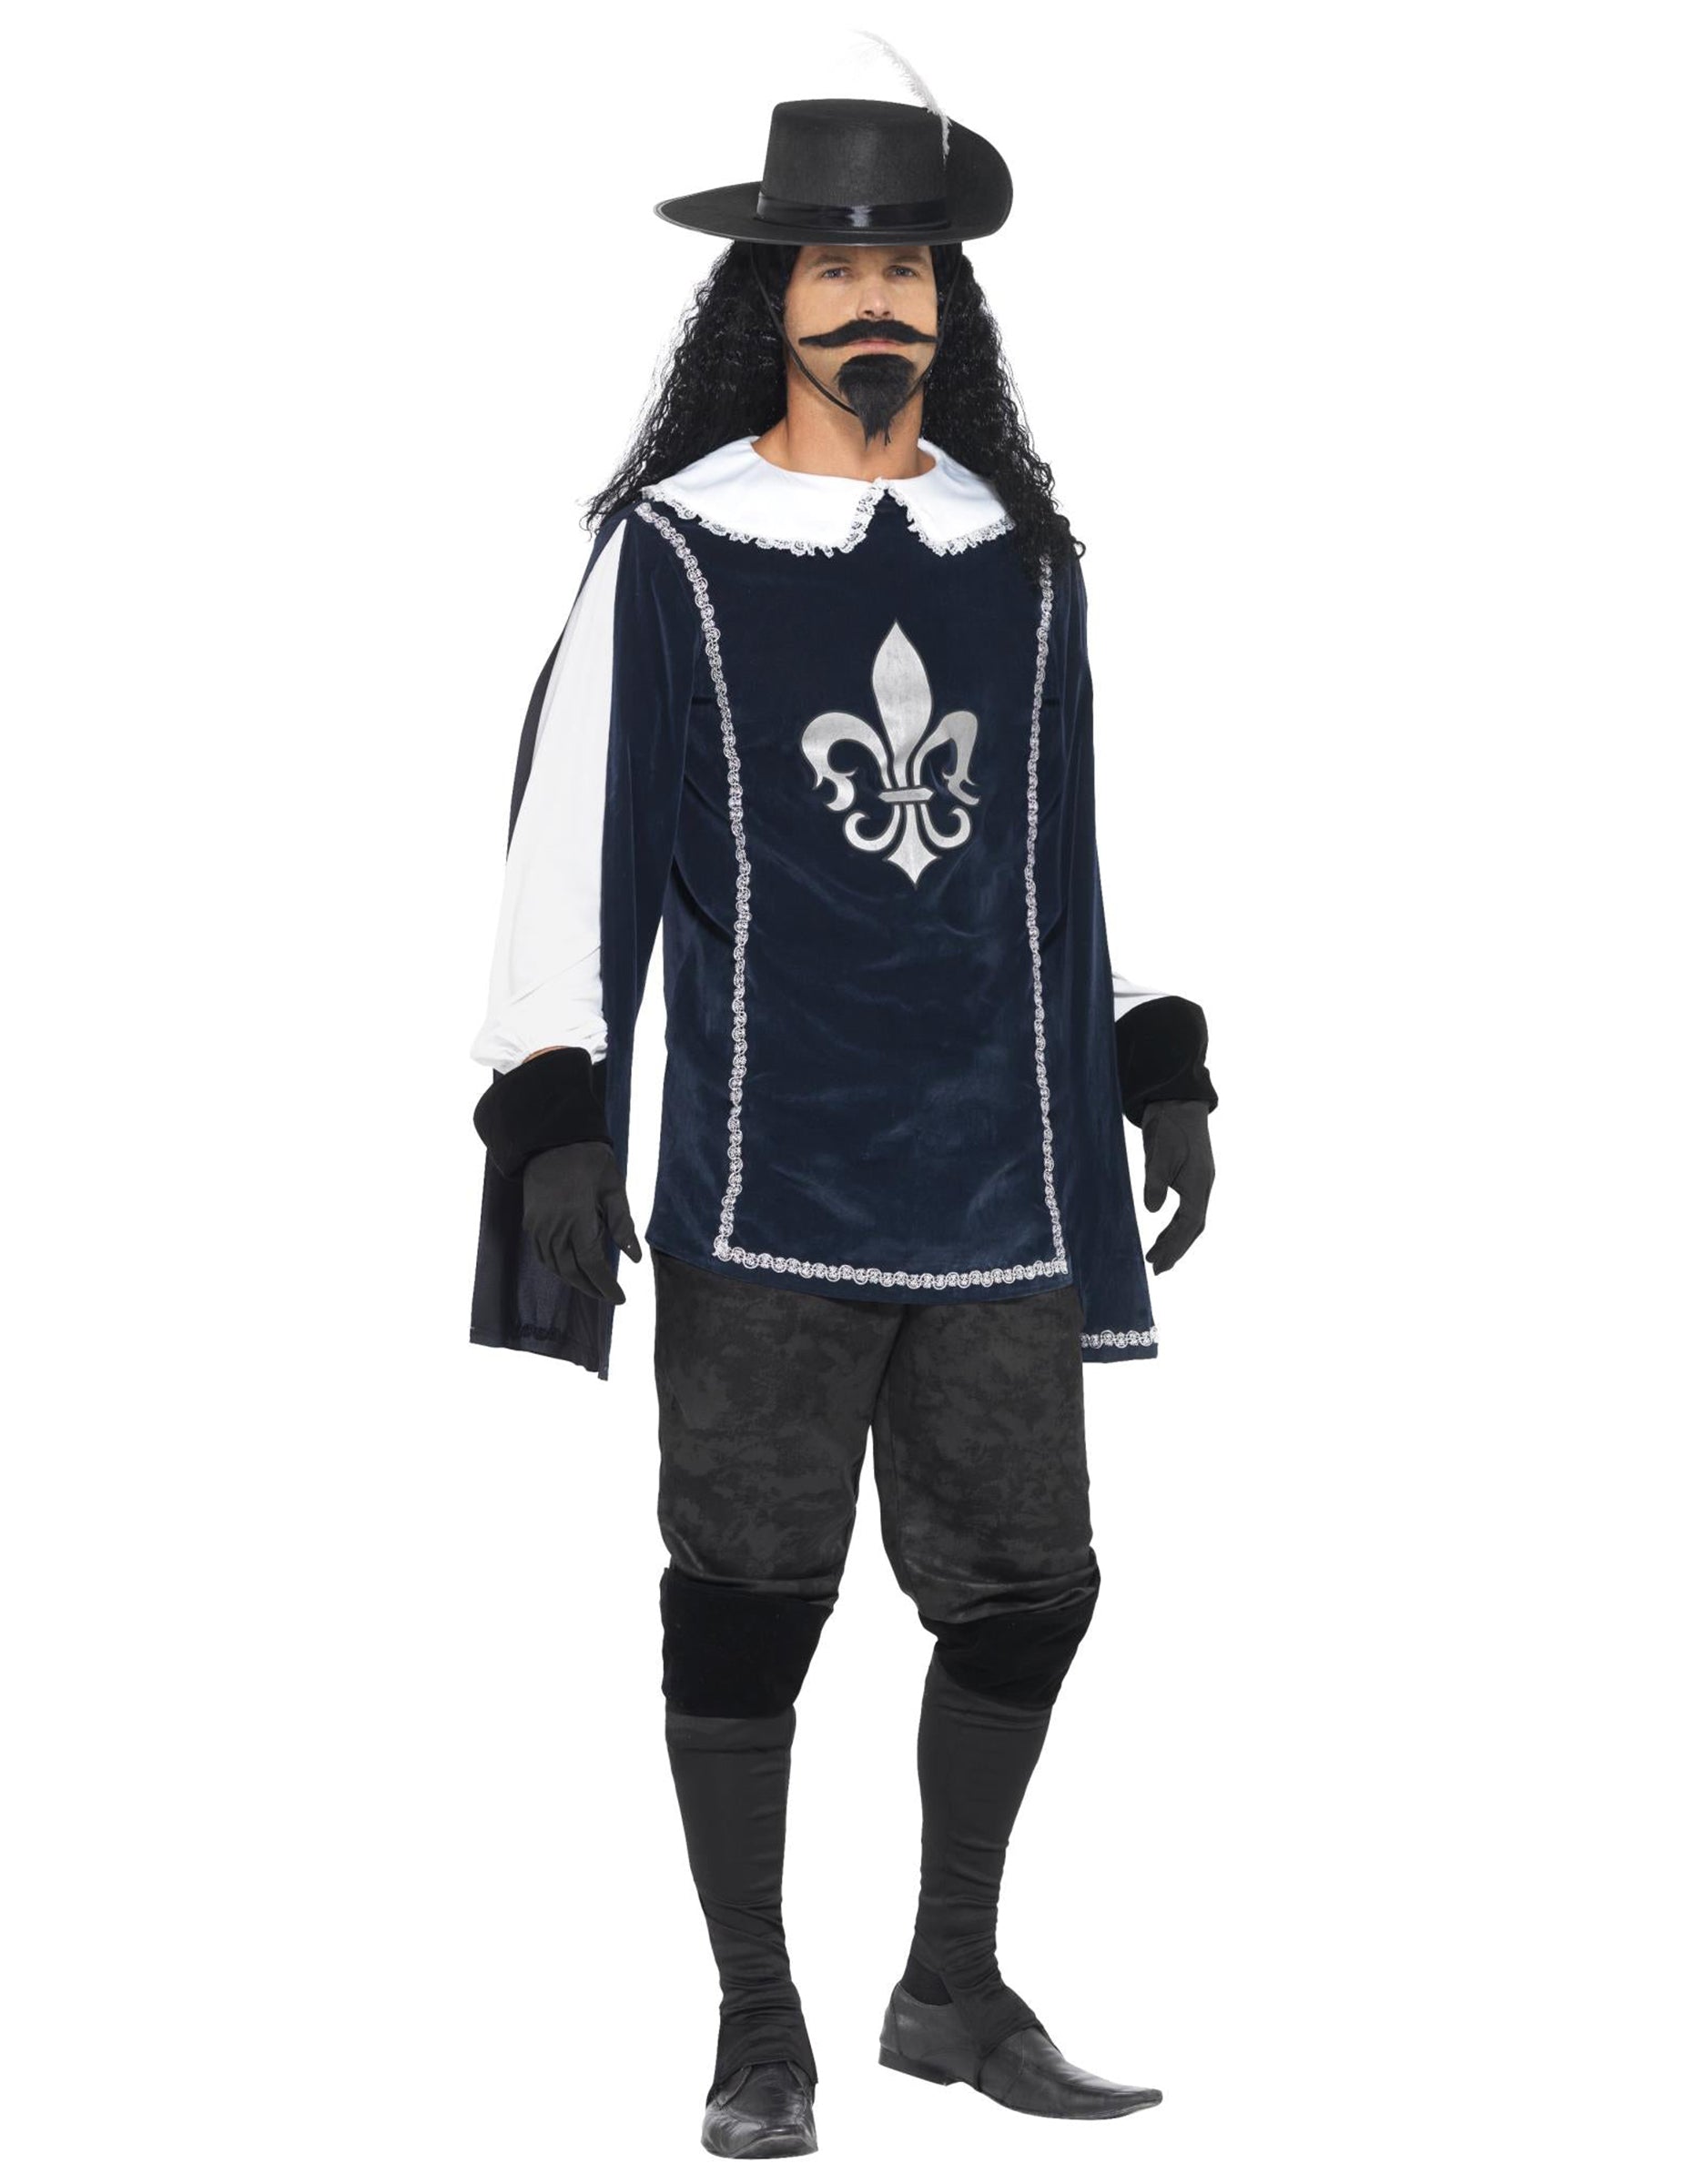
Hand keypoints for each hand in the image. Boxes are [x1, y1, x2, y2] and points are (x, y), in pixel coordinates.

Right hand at [521, 1142, 642, 1304]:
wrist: (550, 1140)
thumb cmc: (589, 1161)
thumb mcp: (613, 1188)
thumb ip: (623, 1224)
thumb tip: (633, 1258)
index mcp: (578, 1219)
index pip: (592, 1264)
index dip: (606, 1285)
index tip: (620, 1298)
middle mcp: (554, 1228)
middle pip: (572, 1270)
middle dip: (592, 1287)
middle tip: (609, 1296)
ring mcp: (539, 1226)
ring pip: (555, 1266)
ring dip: (574, 1279)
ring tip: (593, 1285)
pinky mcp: (530, 1222)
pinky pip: (543, 1255)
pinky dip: (557, 1267)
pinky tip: (571, 1268)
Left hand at [1140, 1099, 1213, 1273]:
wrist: (1179, 1101)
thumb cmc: (1169, 1124)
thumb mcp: (1159, 1152)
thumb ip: (1156, 1181)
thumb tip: (1153, 1210)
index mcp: (1199, 1183)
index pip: (1189, 1223)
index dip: (1174, 1246)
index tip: (1159, 1264)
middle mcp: (1203, 1186)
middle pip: (1193, 1227)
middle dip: (1176, 1249)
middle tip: (1157, 1270)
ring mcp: (1199, 1182)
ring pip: (1191, 1220)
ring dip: (1175, 1240)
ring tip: (1155, 1257)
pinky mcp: (1191, 1177)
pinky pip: (1187, 1210)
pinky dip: (1175, 1226)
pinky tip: (1163, 1233)